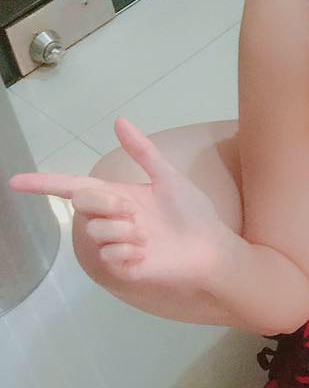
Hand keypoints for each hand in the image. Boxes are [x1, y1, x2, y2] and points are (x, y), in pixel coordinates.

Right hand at [7, 117, 228, 289]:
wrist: (210, 248)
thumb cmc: (192, 213)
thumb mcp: (167, 177)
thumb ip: (142, 151)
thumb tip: (119, 121)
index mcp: (118, 196)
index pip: (73, 187)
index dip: (44, 184)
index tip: (15, 181)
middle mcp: (111, 218)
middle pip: (82, 203)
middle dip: (107, 204)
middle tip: (136, 213)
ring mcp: (113, 244)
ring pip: (95, 231)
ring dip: (124, 230)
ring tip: (149, 236)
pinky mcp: (119, 267)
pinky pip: (108, 255)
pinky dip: (130, 252)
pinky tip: (148, 255)